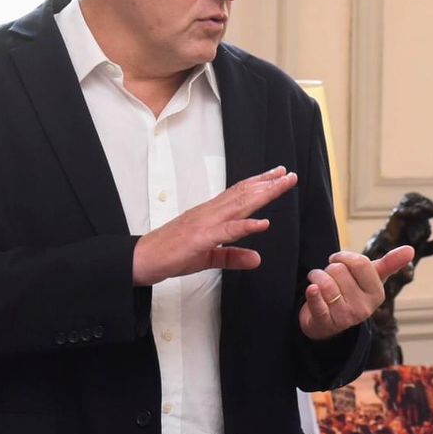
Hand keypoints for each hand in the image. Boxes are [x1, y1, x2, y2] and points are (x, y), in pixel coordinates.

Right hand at [131, 167, 297, 285]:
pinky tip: (262, 223)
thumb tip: (257, 259)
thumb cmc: (172, 254)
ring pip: (239, 205)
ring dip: (263, 195)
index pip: (239, 194)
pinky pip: (227, 231)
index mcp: (211, 214)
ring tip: (282, 186)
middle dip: (268, 184)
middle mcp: (210, 213)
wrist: (143, 259)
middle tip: (289, 174)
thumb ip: (233, 257)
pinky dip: (245, 226)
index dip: (260, 184)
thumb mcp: (209, 258)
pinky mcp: (200, 238)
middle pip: (244, 194)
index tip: (278, 175)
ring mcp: (205, 223)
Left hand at [298, 246, 415, 340]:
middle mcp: (364, 308)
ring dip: (316, 277)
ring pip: (326, 283)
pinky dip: (313, 294)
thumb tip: (410, 250)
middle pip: (339, 271)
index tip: (338, 260)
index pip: (360, 263)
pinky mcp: (325, 323)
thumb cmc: (351, 294)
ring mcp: (345, 317)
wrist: (327, 322)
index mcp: (377, 294)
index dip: (344, 257)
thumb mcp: (371, 279)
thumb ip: (390, 264)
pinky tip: (312, 288)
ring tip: (317, 282)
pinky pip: (318, 303)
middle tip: (330, 278)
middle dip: (329, 269)